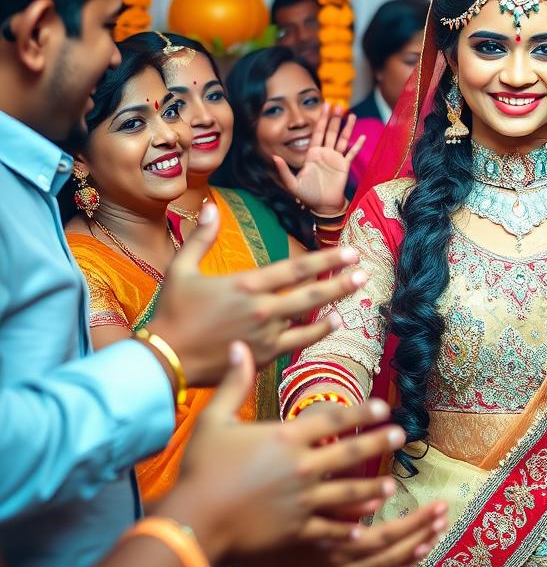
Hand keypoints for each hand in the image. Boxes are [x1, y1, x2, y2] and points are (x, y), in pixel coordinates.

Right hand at [148, 202, 366, 384]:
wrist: (164, 360)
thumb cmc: (172, 313)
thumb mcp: (181, 269)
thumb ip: (200, 237)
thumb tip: (210, 207)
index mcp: (245, 285)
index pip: (295, 268)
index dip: (326, 259)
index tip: (349, 252)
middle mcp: (261, 309)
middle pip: (311, 292)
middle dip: (340, 280)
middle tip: (363, 270)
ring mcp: (265, 335)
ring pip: (309, 317)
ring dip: (335, 304)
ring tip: (357, 293)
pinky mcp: (263, 356)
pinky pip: (298, 342)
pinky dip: (318, 331)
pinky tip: (334, 322)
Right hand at [159, 345, 414, 563]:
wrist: (193, 521)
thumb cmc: (199, 469)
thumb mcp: (214, 420)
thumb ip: (233, 384)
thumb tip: (238, 347)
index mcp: (285, 437)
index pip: (332, 418)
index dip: (360, 411)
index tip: (384, 406)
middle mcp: (301, 466)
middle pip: (350, 451)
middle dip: (378, 442)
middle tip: (400, 435)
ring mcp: (302, 500)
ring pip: (348, 492)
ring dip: (372, 488)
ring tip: (391, 484)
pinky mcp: (296, 529)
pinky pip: (328, 529)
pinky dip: (346, 530)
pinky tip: (362, 530)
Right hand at [240, 502, 447, 566]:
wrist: (237, 545)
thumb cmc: (272, 507)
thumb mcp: (306, 493)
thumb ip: (344, 497)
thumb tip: (381, 495)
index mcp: (334, 541)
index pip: (389, 533)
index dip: (417, 520)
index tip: (439, 503)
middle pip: (392, 551)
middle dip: (422, 531)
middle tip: (444, 513)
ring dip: (412, 552)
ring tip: (434, 534)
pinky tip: (407, 564)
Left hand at [272, 104, 365, 217]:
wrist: (323, 206)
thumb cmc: (307, 195)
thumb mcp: (292, 184)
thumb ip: (284, 170)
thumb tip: (274, 157)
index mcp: (312, 154)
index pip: (317, 133)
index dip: (321, 120)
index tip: (325, 107)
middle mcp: (324, 153)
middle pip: (330, 132)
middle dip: (334, 119)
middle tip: (338, 105)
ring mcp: (336, 159)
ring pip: (342, 139)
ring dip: (347, 128)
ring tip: (351, 115)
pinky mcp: (344, 166)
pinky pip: (351, 153)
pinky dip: (357, 146)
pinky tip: (363, 137)